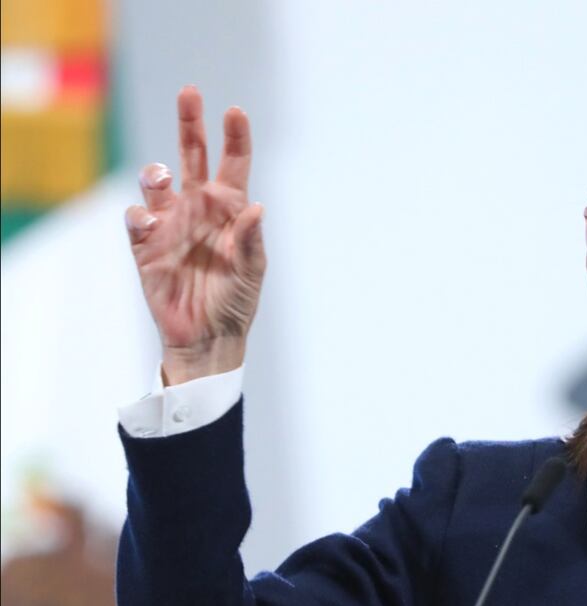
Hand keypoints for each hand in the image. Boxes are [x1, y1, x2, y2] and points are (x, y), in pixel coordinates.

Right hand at [125, 86, 264, 384]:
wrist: (207, 337)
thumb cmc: (236, 302)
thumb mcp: (251, 272)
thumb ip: (251, 240)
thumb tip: (255, 208)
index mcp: (230, 209)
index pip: (233, 163)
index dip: (234, 137)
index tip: (235, 112)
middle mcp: (199, 208)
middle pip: (192, 155)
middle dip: (190, 124)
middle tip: (189, 93)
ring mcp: (171, 224)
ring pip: (157, 181)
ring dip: (156, 173)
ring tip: (162, 177)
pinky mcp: (146, 246)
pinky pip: (137, 219)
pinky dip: (140, 215)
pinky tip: (149, 222)